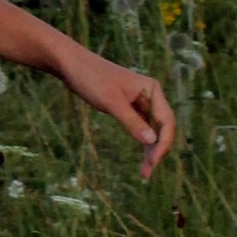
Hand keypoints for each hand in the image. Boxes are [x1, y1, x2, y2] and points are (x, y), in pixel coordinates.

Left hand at [54, 45, 175, 177]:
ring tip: (144, 172)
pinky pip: (140, 126)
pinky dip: (140, 140)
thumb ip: (131, 121)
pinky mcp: (128, 105)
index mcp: (152, 89)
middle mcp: (150, 94)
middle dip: (157, 150)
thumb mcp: (111, 102)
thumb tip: (151, 141)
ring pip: (152, 129)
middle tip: (146, 173)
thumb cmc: (90, 78)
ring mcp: (139, 100)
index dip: (163, 144)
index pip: (166, 122)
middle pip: (162, 127)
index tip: (153, 162)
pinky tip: (140, 156)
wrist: (70, 64)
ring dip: (150, 149)